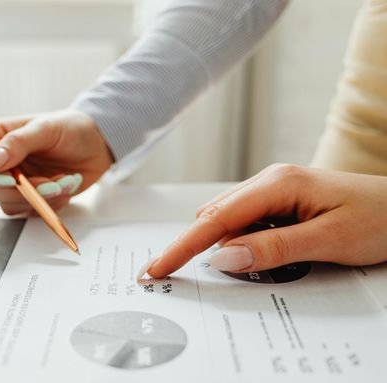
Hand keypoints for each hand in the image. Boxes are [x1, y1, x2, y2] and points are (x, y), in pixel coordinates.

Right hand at [0, 109, 113, 214]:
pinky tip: (65, 186)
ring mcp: (14, 183)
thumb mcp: (45, 128)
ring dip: (39, 198)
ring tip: (63, 181)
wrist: (98, 144)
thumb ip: (17, 144)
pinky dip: (50, 204)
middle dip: (20, 189)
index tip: (8, 176)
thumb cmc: (71, 128)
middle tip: (49, 182)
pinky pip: (30, 212)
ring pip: (9, 205)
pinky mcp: (31, 199)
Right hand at [144, 164, 386, 278]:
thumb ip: (274, 249)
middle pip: (214, 218)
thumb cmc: (380, 217)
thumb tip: (224, 258)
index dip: (183, 246)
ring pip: (228, 221)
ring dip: (224, 246)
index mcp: (277, 184)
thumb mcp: (329, 240)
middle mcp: (269, 182)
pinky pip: (245, 223)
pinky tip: (258, 255)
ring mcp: (273, 191)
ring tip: (250, 267)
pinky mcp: (279, 202)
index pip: (216, 220)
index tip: (159, 266)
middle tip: (179, 272)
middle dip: (195, 246)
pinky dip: (241, 243)